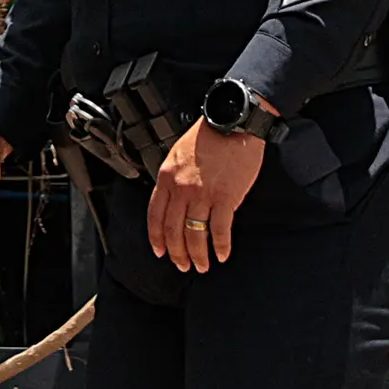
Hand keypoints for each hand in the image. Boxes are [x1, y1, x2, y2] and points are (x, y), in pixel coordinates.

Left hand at [146, 111, 269, 272]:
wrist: (232, 123)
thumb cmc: (208, 136)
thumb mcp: (178, 154)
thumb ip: (173, 179)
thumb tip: (174, 201)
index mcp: (167, 177)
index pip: (155, 215)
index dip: (156, 238)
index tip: (160, 252)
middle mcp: (181, 189)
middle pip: (173, 230)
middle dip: (177, 253)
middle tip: (183, 266)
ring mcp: (203, 194)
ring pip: (194, 235)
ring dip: (198, 255)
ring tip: (202, 266)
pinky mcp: (225, 198)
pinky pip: (219, 230)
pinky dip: (220, 246)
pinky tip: (222, 254)